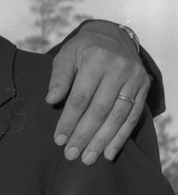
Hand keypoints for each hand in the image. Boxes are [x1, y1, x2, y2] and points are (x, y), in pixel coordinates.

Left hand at [47, 20, 148, 163]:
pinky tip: (109, 152)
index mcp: (97, 60)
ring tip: (88, 158)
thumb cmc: (84, 49)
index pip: (81, 98)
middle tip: (71, 155)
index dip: (69, 121)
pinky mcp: (143, 88)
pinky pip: (133, 116)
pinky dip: (121, 136)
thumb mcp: (67, 54)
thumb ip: (59, 77)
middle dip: (84, 135)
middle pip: (100, 110)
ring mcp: (135, 79)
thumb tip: (51, 100)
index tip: (59, 139)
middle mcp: (119, 70)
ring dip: (103, 140)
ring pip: (118, 116)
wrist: (114, 36)